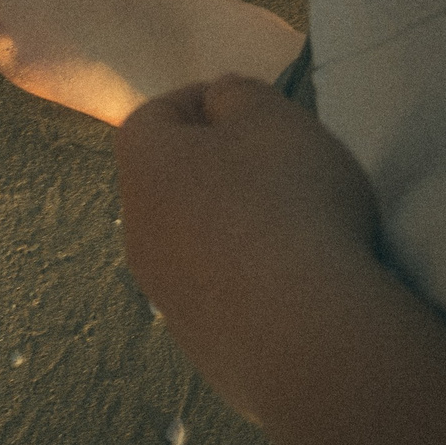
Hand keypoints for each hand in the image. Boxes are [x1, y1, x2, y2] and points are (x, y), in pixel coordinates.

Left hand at [114, 76, 381, 415]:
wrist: (306, 337)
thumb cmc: (287, 202)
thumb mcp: (273, 118)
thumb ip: (240, 96)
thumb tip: (218, 103)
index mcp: (143, 167)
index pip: (155, 116)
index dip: (204, 102)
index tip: (254, 109)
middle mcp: (138, 232)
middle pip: (173, 184)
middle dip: (220, 170)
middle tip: (280, 169)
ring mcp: (165, 297)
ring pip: (194, 244)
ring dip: (234, 231)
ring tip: (297, 231)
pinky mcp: (201, 348)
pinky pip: (223, 298)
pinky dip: (252, 285)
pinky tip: (297, 288)